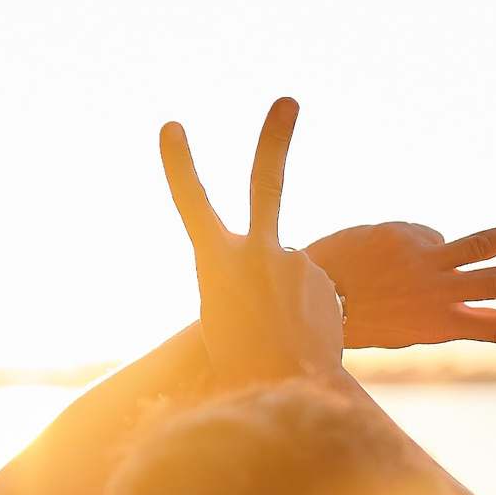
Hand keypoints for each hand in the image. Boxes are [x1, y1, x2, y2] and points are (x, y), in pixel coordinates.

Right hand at [160, 97, 345, 387]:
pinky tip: (298, 341)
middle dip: (274, 138)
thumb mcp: (222, 319)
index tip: (172, 126)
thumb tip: (285, 265)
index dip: (180, 164)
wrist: (285, 393)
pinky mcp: (323, 279)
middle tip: (288, 100)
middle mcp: (255, 252)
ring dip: (284, 301)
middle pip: (265, 182)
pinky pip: (309, 291)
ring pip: (286, 270)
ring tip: (277, 340)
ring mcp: (294, 263)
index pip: (191, 203)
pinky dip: (304, 313)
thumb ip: (245, 280)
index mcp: (215, 262)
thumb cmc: (239, 367)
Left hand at [305, 218, 495, 347]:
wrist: (301, 297)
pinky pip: (424, 234)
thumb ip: (434, 291)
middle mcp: (438, 298)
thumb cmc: (353, 313)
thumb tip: (446, 244)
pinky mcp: (407, 237)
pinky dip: (411, 243)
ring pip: (483, 248)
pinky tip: (381, 258)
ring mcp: (424, 266)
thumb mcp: (401, 320)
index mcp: (439, 328)